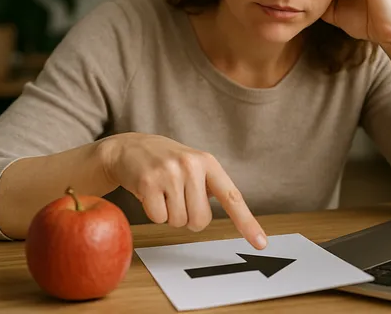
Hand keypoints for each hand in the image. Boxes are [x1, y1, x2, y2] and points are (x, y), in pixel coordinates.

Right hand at [99, 133, 266, 248]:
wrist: (130, 147)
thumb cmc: (167, 163)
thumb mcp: (194, 165)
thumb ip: (211, 187)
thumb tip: (232, 214)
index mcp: (208, 163)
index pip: (232, 197)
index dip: (247, 222)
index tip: (260, 243)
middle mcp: (191, 166)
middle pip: (201, 220)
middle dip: (188, 217)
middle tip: (177, 198)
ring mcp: (170, 173)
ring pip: (179, 221)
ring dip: (170, 214)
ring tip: (163, 192)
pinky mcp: (149, 182)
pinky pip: (158, 219)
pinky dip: (154, 212)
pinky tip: (150, 193)